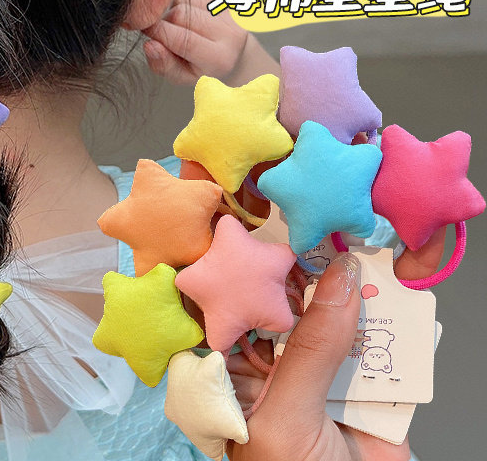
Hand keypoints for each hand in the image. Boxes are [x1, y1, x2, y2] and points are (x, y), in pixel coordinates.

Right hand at [140, 0, 276, 86]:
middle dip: (166, 21)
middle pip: (181, 14)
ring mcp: (232, 11)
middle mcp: (231, 33)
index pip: (182, 40)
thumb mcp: (182, 76)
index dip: (157, 32)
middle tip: (169, 32)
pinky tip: (194, 8)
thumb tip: (150, 45)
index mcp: (220, 58)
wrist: (237, 54)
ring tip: (184, 22)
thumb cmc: (207, 67)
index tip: (145, 29)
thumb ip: (164, 65)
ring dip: (177, 7)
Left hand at [227, 235, 445, 460]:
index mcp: (232, 367)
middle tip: (323, 217)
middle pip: (287, 298)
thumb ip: (312, 346)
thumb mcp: (286, 415)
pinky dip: (394, 317)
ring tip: (362, 241)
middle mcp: (274, 360)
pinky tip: (398, 285)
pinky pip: (381, 342)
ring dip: (354, 282)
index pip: (227, 299)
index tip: (248, 210)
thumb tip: (340, 275)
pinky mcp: (369, 385)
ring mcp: (323, 370)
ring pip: (337, 313)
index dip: (236, 256)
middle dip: (305, 262)